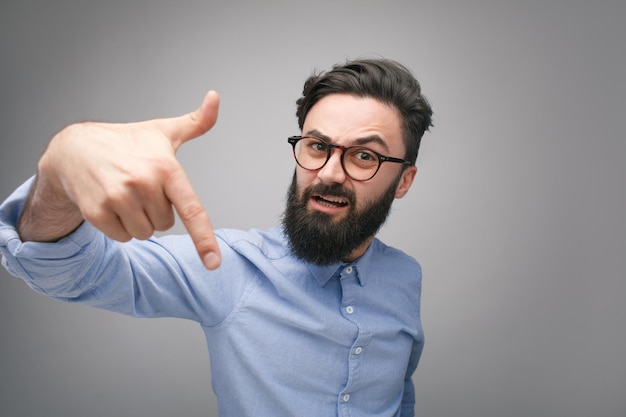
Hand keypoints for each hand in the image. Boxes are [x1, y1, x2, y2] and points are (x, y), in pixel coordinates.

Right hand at [21, 91, 221, 268]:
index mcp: (166, 168)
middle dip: (155, 211)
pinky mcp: (97, 213)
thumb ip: (196, 122)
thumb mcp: (162, 131)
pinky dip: (119, 227)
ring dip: (138, 221)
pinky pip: (123, 238)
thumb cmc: (127, 142)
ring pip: (144, 234)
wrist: (75, 148)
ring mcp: (118, 199)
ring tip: (125, 194)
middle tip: (140, 188)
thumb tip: (215, 98)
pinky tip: (110, 203)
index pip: (191, 210)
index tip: (213, 263)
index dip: (204, 239)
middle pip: (165, 225)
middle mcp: (143, 184)